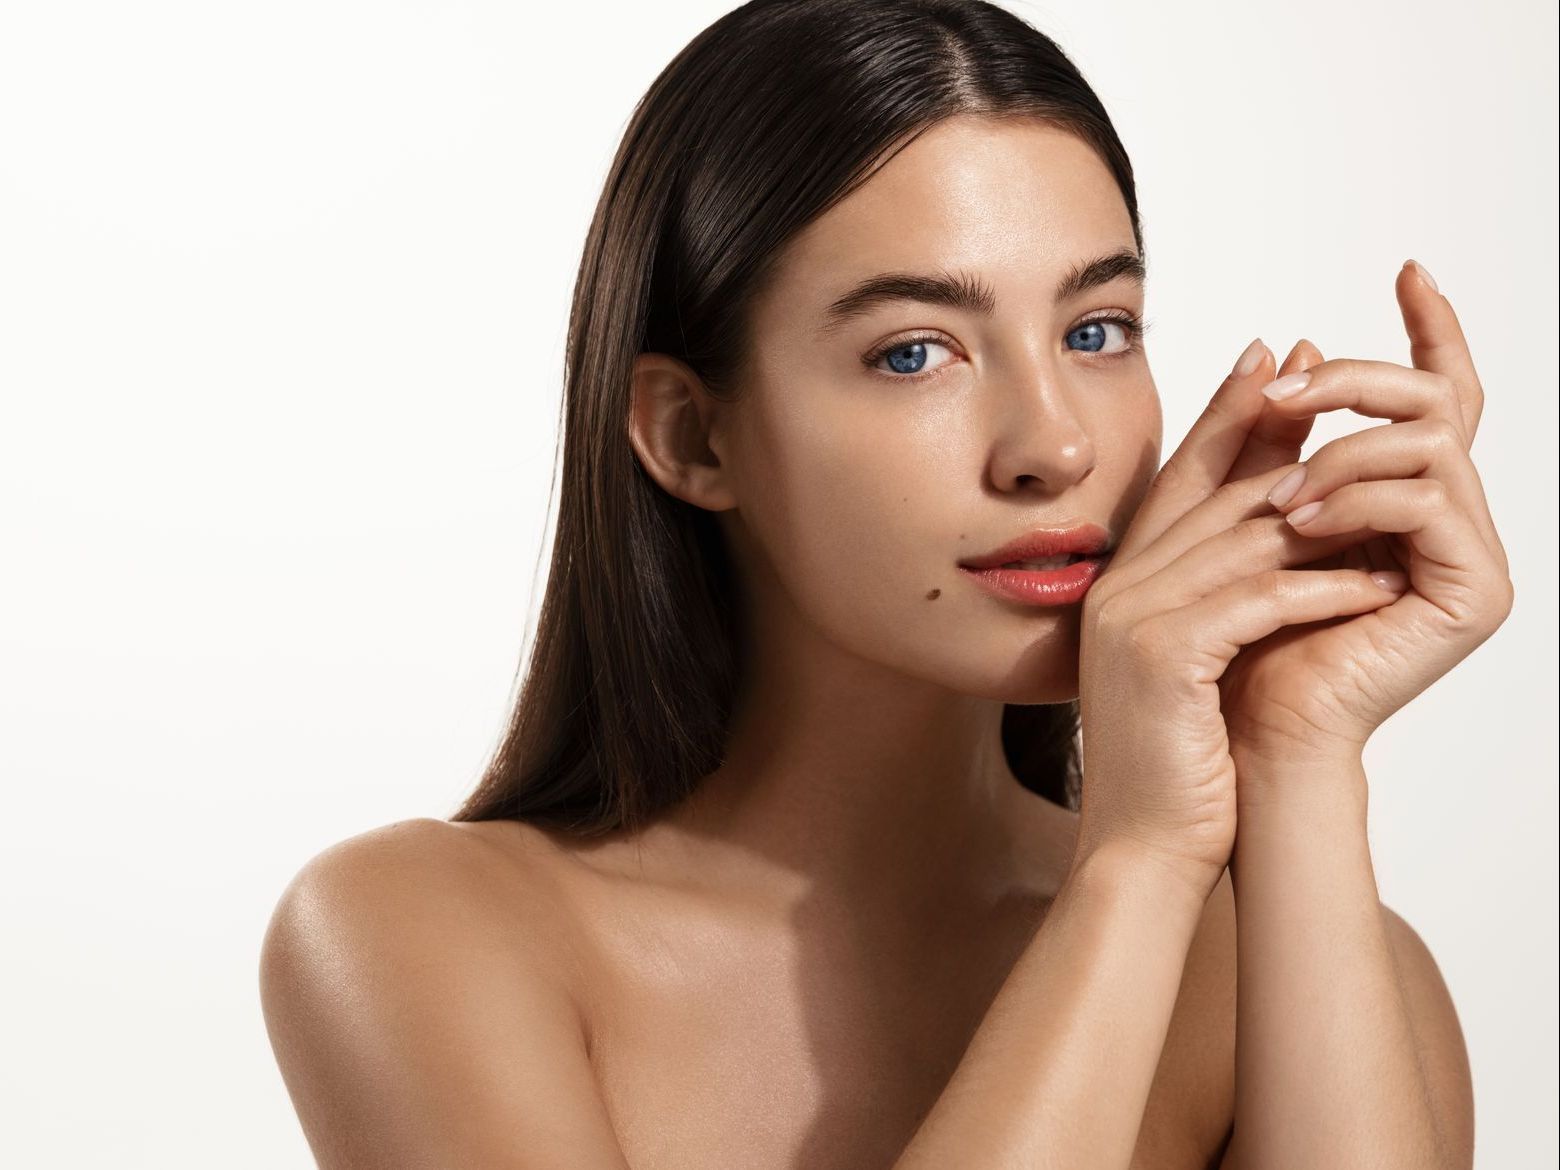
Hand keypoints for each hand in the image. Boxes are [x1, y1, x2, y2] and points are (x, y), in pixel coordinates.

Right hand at [1072, 338, 1418, 903]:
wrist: (1141, 848)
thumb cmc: (1175, 763)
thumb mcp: (1192, 660)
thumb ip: (1210, 590)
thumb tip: (1266, 530)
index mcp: (1117, 584)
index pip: (1178, 477)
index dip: (1229, 412)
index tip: (1275, 356)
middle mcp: (1116, 588)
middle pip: (1213, 491)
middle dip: (1283, 435)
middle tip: (1339, 383)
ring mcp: (1133, 618)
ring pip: (1243, 538)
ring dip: (1326, 518)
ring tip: (1392, 497)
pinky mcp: (1165, 655)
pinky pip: (1259, 599)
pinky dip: (1323, 589)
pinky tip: (1375, 584)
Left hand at [1214, 261, 1513, 766]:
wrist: (1238, 734)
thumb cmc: (1232, 635)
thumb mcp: (1240, 515)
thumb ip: (1263, 439)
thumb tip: (1284, 342)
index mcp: (1404, 498)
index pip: (1434, 395)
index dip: (1432, 328)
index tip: (1408, 267)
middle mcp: (1449, 520)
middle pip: (1437, 400)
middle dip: (1356, 384)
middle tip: (1286, 395)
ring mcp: (1470, 556)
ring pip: (1428, 441)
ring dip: (1341, 454)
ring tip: (1277, 501)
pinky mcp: (1475, 592)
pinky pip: (1429, 500)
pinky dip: (1357, 499)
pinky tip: (1300, 524)